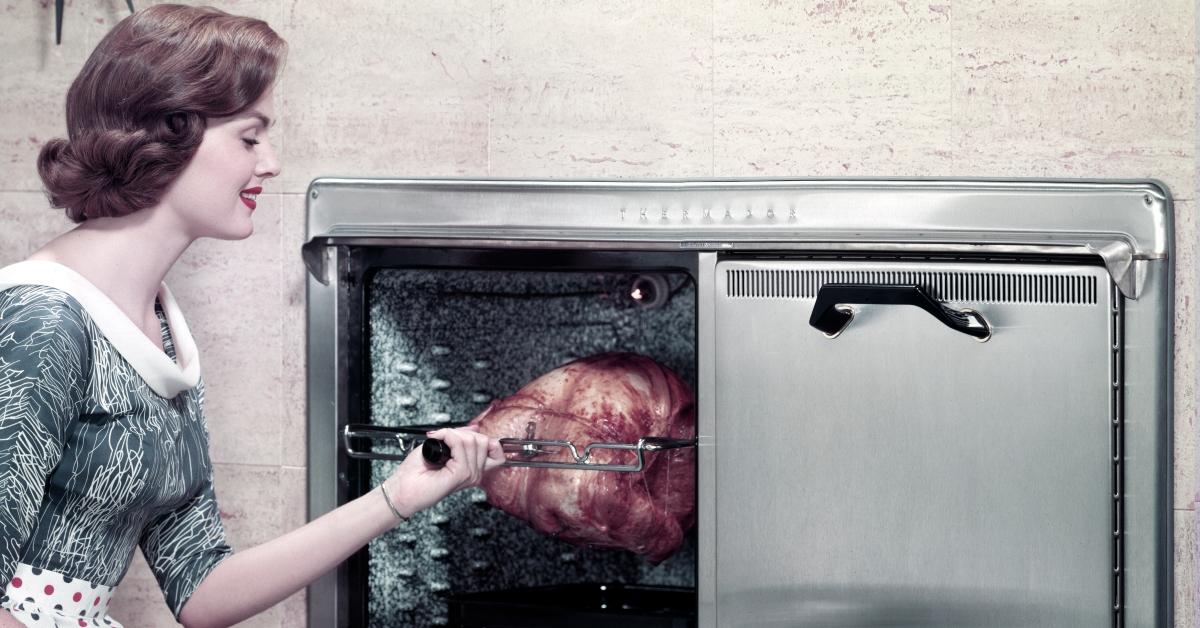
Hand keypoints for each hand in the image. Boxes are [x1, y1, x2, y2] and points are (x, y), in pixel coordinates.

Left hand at [381, 426, 504, 518]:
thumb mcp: (440, 447)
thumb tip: (474, 428)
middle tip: (444, 438)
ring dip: (451, 434)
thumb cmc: (414, 474)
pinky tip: (437, 441)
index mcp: (472, 469)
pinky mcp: (460, 474)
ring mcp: (469, 475)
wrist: (400, 489)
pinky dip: (447, 437)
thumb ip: (459, 438)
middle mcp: (474, 474)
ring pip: (472, 441)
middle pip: (484, 441)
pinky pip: (461, 445)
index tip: (466, 434)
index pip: (496, 449)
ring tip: (438, 442)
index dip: (482, 437)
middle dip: (462, 433)